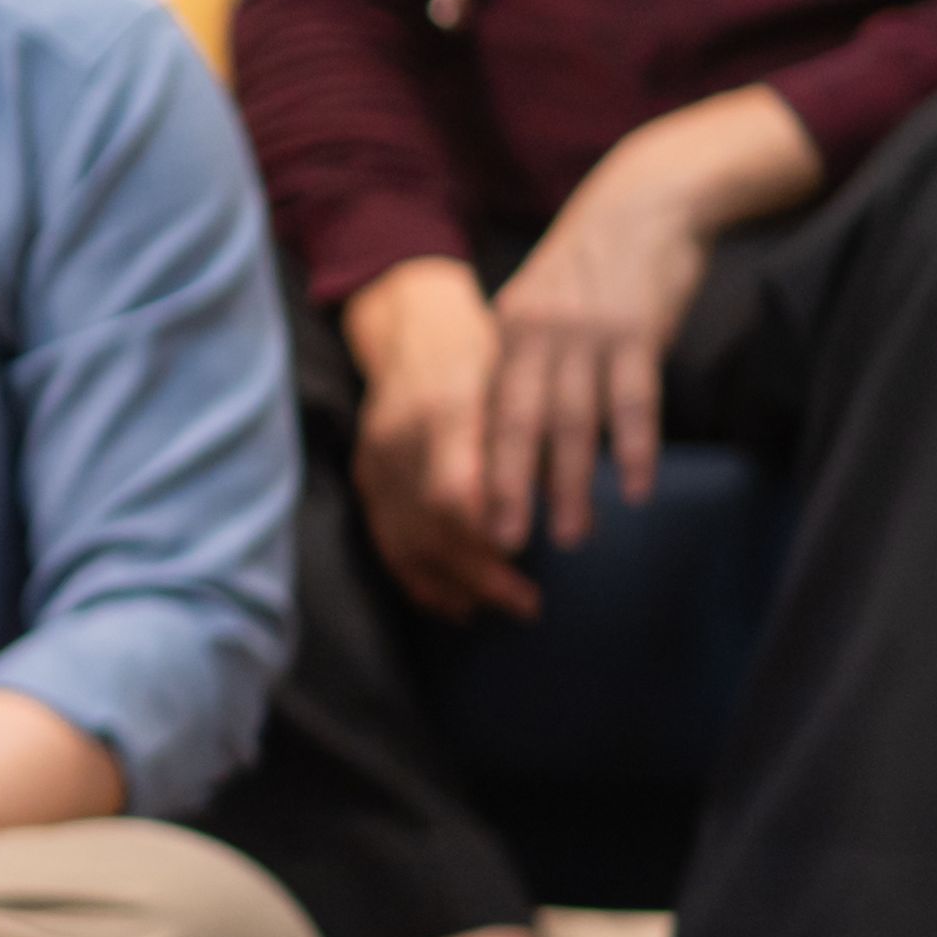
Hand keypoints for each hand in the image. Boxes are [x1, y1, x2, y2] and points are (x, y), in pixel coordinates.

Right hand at [344, 257, 534, 623]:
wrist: (413, 327)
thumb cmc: (482, 353)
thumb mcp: (516, 382)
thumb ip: (531, 443)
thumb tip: (571, 513)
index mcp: (444, 409)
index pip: (454, 494)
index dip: (487, 536)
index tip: (528, 559)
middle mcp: (402, 439)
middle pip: (431, 527)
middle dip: (481, 574)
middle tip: (530, 604)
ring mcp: (376, 459)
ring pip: (406, 543)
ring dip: (454, 585)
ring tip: (501, 609)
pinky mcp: (366, 476)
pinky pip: (387, 542)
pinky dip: (420, 580)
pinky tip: (456, 604)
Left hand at [477, 89, 812, 552]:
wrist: (646, 201)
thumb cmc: (594, 264)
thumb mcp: (542, 304)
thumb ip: (527, 359)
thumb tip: (515, 425)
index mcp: (508, 332)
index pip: (484, 410)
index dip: (474, 463)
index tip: (463, 515)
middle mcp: (537, 334)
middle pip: (515, 423)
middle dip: (506, 487)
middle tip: (502, 544)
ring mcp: (586, 333)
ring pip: (573, 422)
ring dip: (571, 484)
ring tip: (571, 535)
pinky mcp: (637, 331)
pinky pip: (634, 401)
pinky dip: (635, 449)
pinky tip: (637, 490)